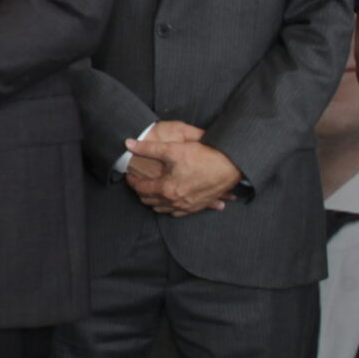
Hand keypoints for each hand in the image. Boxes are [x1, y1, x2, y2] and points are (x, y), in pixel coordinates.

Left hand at [123, 133, 242, 215]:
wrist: (230, 165)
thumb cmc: (202, 156)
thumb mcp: (173, 149)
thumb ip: (148, 148)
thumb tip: (128, 144)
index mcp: (167, 189)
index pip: (142, 189)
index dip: (132, 181)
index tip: (129, 175)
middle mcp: (176, 201)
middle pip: (151, 202)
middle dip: (141, 192)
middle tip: (138, 183)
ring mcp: (188, 206)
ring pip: (164, 209)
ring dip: (154, 201)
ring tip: (150, 191)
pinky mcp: (199, 206)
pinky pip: (179, 213)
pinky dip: (171, 208)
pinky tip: (170, 201)